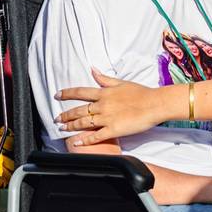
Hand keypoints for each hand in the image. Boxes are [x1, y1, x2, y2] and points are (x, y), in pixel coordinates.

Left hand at [55, 69, 172, 145]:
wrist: (154, 104)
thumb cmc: (141, 93)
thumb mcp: (121, 82)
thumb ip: (105, 78)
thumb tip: (93, 70)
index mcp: (104, 92)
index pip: (80, 92)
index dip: (67, 94)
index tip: (57, 95)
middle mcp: (102, 105)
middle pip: (79, 110)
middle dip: (66, 114)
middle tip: (56, 119)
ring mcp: (107, 118)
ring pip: (84, 123)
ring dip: (71, 126)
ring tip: (62, 129)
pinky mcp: (113, 130)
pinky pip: (95, 136)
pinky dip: (84, 139)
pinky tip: (76, 141)